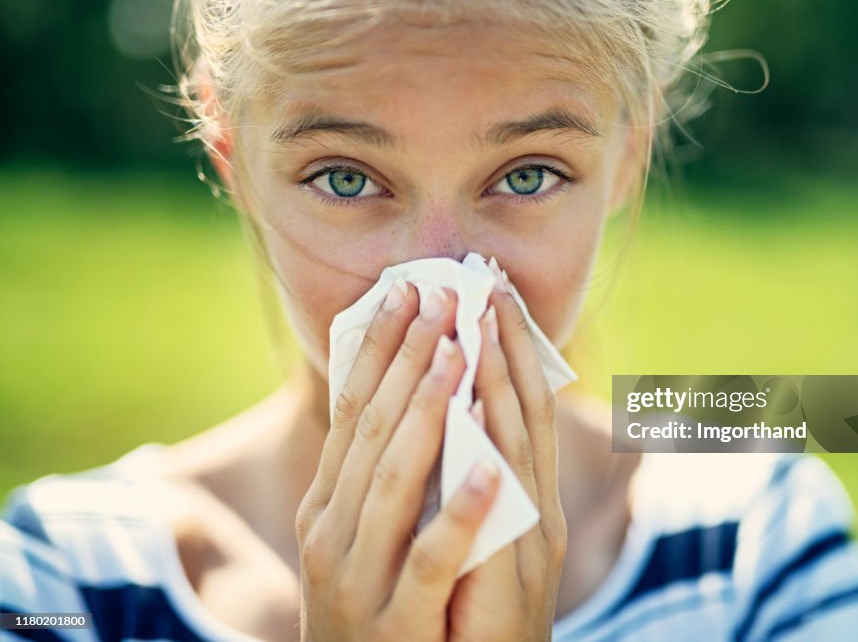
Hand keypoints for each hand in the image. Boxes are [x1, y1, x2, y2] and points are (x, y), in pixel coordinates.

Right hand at [294, 283, 502, 641]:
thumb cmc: (376, 610)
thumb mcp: (361, 539)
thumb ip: (377, 475)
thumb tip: (408, 394)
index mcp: (327, 507)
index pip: (353, 412)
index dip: (380, 349)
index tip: (407, 291)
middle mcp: (332, 534)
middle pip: (373, 431)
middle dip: (409, 359)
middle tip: (440, 296)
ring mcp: (360, 580)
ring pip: (395, 482)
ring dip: (428, 412)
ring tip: (458, 354)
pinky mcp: (397, 624)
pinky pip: (432, 561)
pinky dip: (459, 513)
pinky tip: (490, 471)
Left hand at [447, 273, 568, 641]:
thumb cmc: (481, 613)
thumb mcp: (485, 534)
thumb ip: (477, 478)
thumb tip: (457, 412)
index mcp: (530, 495)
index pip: (524, 406)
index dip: (510, 347)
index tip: (492, 290)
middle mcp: (537, 512)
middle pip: (525, 412)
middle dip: (505, 343)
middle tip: (487, 279)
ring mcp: (530, 548)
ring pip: (517, 449)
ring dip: (501, 382)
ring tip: (481, 321)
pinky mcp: (511, 590)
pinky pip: (494, 520)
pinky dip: (491, 473)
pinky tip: (481, 421)